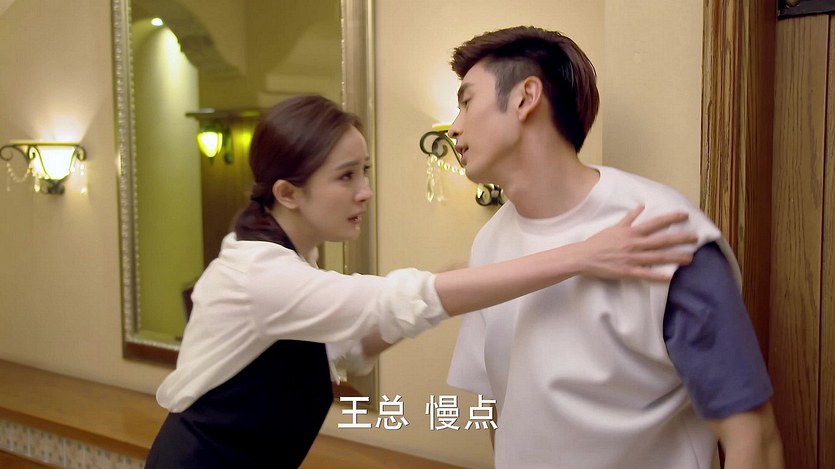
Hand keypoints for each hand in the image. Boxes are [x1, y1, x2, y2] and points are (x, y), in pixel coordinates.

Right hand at [579, 205, 696, 280]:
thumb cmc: (598, 242)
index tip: (685, 215)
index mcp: (632, 232)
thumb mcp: (614, 227)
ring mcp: (632, 258)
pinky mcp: (628, 271)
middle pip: (662, 240)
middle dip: (680, 238)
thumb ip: (629, 218)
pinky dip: (658, 276)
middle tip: (696, 238)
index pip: (656, 223)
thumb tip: (640, 207)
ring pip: (658, 257)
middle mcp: (635, 244)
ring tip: (690, 258)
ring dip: (675, 257)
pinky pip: (646, 274)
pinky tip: (670, 277)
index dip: (671, 218)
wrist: (584, 257)